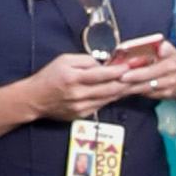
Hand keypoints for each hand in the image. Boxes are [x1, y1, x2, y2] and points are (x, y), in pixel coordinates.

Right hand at [19, 43, 162, 119]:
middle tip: (141, 75)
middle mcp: (78, 94)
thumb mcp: (63, 60)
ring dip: (123, 91)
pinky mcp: (82, 115)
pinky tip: (120, 92)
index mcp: (73, 78)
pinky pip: (102, 105)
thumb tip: (103, 64)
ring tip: (136, 83)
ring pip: (108, 99)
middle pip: (109, 90)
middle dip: (127, 82)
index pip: (101, 75)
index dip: (118, 71)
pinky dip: (112, 98)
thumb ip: (84, 61)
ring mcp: (81, 107)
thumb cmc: (49, 76)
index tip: (131, 66)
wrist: (34, 99)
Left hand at [102, 33, 175, 99]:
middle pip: (149, 73)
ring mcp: (170, 83)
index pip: (155, 56)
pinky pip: (149, 94)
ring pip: (148, 86)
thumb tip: (132, 48)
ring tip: (119, 85)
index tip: (130, 63)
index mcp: (170, 56)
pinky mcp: (167, 94)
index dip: (142, 60)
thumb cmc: (172, 60)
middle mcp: (171, 70)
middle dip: (133, 76)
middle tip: (120, 77)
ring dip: (132, 86)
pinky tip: (127, 90)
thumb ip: (152, 47)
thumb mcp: (166, 48)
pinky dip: (137, 92)